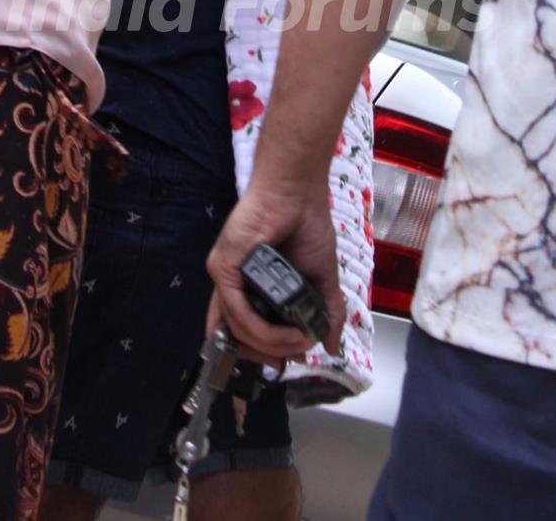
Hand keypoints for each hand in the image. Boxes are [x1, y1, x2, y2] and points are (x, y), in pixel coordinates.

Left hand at [206, 178, 344, 361]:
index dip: (265, 352)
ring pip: (239, 329)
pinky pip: (237, 311)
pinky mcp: (223, 268)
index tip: (288, 361)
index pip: (246, 333)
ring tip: (299, 341)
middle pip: (239, 338)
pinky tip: (288, 332)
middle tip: (295, 354)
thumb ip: (326, 314)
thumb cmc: (308, 225)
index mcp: (254, 288)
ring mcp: (227, 277)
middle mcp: (236, 285)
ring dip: (273, 344)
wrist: (298, 194)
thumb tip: (332, 346)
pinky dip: (263, 330)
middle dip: (269, 354)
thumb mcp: (322, 279)